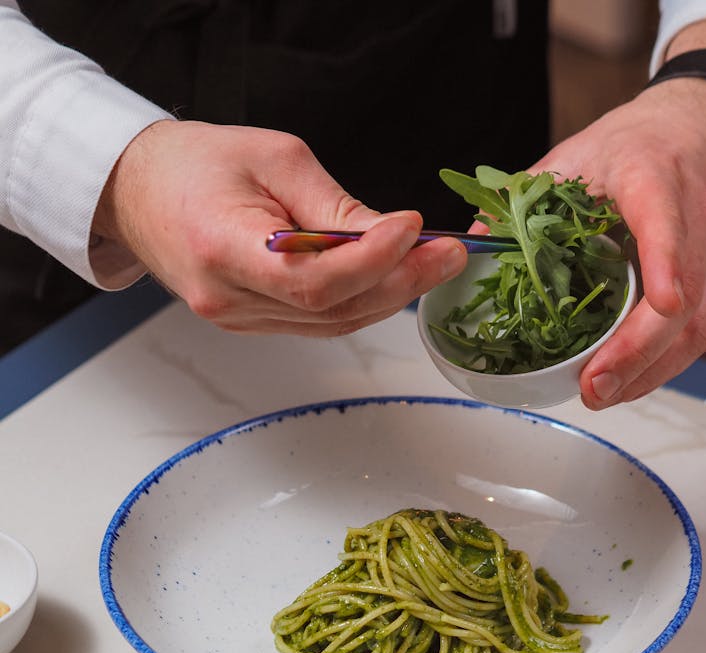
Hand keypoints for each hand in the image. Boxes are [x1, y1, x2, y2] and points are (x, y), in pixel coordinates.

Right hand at [93, 120, 466, 335]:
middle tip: (450, 253)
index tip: (413, 227)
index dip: (371, 260)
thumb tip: (395, 234)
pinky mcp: (250, 323)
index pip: (312, 279)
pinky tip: (390, 276)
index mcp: (221, 248)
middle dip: (401, 281)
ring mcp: (238, 319)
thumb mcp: (273, 159)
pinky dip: (359, 300)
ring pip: (332, 323)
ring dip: (389, 295)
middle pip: (332, 310)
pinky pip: (317, 321)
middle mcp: (228, 298)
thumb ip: (333, 204)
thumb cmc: (196, 163)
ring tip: (433, 262)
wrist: (139, 191)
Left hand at [530, 80, 705, 408]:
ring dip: (650, 370)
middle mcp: (698, 216)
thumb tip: (471, 241)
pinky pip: (701, 330)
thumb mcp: (577, 154)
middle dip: (639, 350)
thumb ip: (524, 197)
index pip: (668, 222)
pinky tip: (630, 380)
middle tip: (594, 385)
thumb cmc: (641, 140)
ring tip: (603, 394)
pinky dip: (664, 363)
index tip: (665, 302)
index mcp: (656, 177)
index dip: (669, 263)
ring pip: (698, 325)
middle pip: (686, 297)